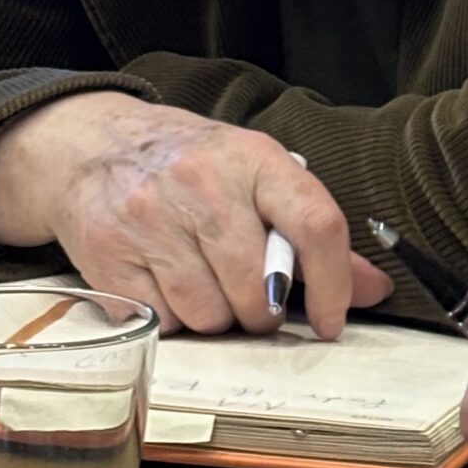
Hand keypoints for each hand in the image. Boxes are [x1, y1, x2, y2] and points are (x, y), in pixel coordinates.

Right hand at [0, 91, 391, 337]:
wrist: (94, 145)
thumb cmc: (193, 166)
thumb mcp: (256, 175)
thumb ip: (314, 232)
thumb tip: (374, 291)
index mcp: (254, 158)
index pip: (315, 223)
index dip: (333, 285)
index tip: (332, 322)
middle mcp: (202, 184)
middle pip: (258, 288)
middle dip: (265, 312)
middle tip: (254, 300)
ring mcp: (149, 219)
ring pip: (209, 315)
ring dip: (217, 318)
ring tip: (207, 284)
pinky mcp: (107, 255)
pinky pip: (163, 323)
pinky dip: (174, 319)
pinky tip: (168, 285)